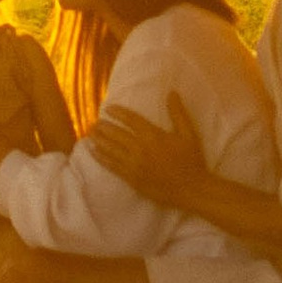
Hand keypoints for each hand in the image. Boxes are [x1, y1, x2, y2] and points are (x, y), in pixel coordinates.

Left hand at [88, 93, 209, 209]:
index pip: (131, 120)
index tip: (108, 109)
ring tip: (90, 133)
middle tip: (94, 122)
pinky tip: (93, 152)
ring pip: (111, 149)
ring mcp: (134, 164)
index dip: (118, 113)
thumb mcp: (188, 133)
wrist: (191, 189)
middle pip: (116, 134)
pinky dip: (101, 158)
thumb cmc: (191, 160)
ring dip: (99, 140)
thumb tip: (172, 93)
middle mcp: (140, 148)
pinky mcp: (131, 179)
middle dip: (104, 127)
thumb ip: (178, 113)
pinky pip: (112, 166)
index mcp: (153, 135)